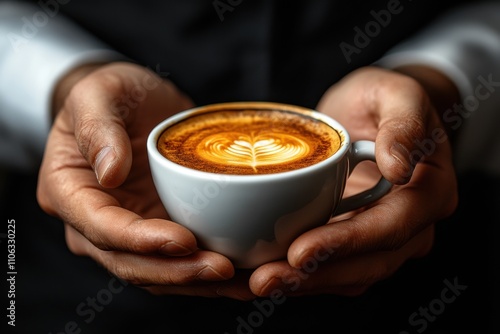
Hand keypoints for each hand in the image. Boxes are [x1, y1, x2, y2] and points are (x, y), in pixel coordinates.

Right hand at [37, 62, 254, 299]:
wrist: (130, 104)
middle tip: (223, 269)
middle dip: (177, 272)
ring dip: (198, 282)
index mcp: (69, 191)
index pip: (102, 228)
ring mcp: (127, 231)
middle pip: (131, 263)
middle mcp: (94, 223)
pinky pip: (179, 261)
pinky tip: (242, 273)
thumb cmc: (110, 94)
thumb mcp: (98, 94)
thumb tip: (109, 173)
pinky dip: (207, 272)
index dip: (142, 241)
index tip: (184, 241)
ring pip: (157, 273)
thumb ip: (98, 128)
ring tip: (242, 282)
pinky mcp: (157, 230)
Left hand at [248, 66, 458, 295]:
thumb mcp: (397, 94)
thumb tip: (398, 167)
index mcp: (430, 191)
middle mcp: (412, 224)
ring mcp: (384, 236)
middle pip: (367, 263)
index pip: (390, 227)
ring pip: (348, 274)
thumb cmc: (385, 100)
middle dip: (315, 275)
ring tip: (257, 283)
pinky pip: (333, 267)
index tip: (301, 250)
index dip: (346, 243)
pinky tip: (265, 273)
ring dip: (302, 284)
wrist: (374, 114)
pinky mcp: (356, 238)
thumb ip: (403, 125)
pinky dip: (300, 275)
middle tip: (265, 279)